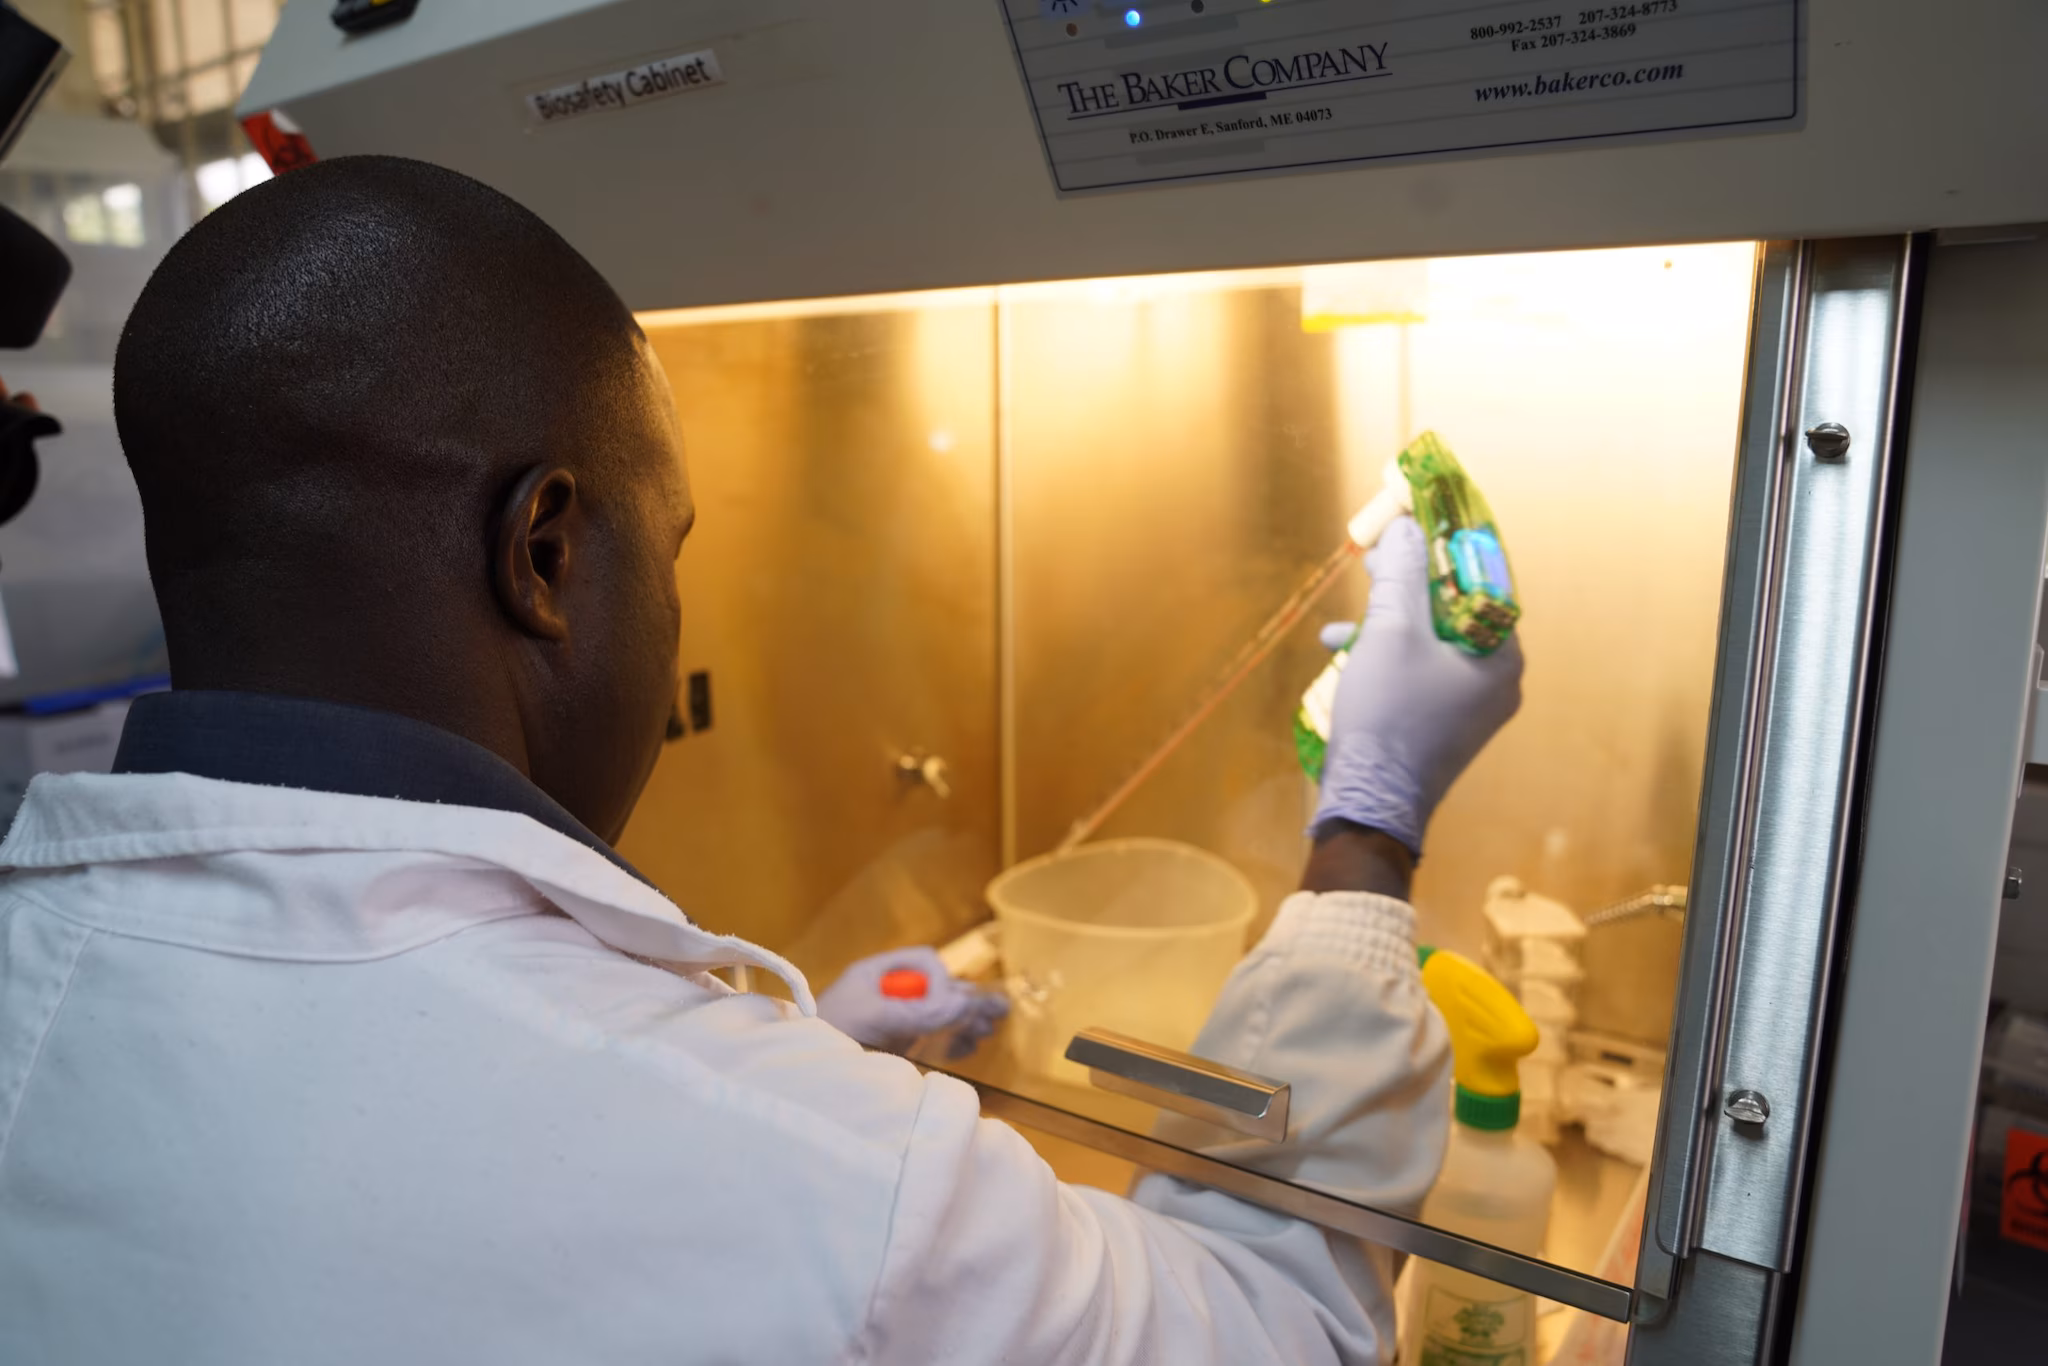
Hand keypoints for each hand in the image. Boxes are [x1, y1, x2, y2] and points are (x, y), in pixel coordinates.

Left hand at [816, 946, 1009, 1057]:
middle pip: (939, 989)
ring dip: (966, 1021)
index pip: (925, 963)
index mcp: (879, 974)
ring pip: (941, 1014)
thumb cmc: (826, 1032)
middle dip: (966, 1001)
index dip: (940, 981)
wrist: (802, 1078)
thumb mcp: (872, 1016)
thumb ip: (917, 1010)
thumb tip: (964, 1000)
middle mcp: (892, 993)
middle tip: (999, 1013)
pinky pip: (934, 1037)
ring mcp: (896, 1021)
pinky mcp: (899, 1047)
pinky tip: (968, 1045)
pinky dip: (953, 1041)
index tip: (944, 1006)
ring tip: (987, 1031)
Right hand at [1311, 515, 1522, 854]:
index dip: (1448, 545)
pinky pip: (1419, 673)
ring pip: (1431, 643)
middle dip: (1408, 586)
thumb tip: (1404, 528)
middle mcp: (1497, 681)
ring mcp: (1471, 708)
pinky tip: (1345, 656)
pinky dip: (1387, 658)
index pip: (1484, 580)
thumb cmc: (1389, 715)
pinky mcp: (1442, 726)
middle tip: (1375, 561)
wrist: (1370, 803)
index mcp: (1501, 656)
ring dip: (1387, 624)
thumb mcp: (1390, 632)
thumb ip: (1401, 573)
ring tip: (1346, 622)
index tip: (1416, 520)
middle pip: (1454, 611)